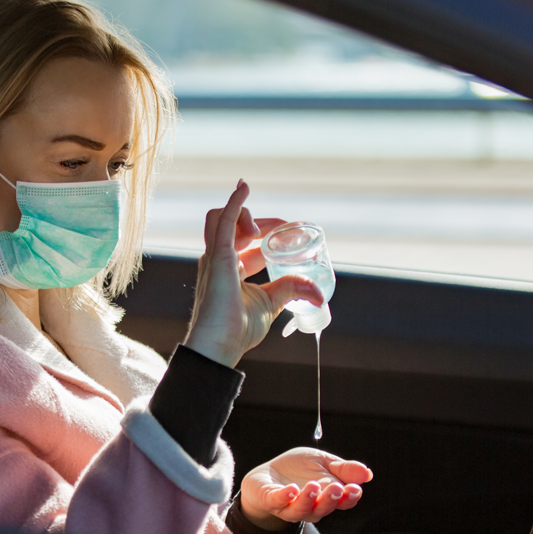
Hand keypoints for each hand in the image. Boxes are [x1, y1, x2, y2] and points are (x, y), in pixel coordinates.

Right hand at [183, 180, 323, 367]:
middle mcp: (218, 260)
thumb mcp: (271, 303)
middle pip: (234, 226)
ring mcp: (215, 257)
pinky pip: (222, 221)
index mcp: (229, 270)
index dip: (267, 235)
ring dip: (244, 215)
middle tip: (283, 228)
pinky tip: (243, 188)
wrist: (220, 345)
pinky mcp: (217, 257)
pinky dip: (234, 203)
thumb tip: (318, 294)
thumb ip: (290, 290)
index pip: (246, 243)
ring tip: (262, 231)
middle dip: (259, 223)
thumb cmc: (237, 330)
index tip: (288, 234)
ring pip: (221, 218)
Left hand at [239, 448, 372, 528]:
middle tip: (337, 488)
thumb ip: (343, 468)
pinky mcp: (271, 501)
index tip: (355, 488)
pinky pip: (279, 502)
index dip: (350, 497)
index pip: (343, 501)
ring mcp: (290, 506)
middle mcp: (311, 506)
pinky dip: (286, 496)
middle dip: (331, 499)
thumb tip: (367, 473)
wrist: (267, 475)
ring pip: (302, 510)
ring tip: (313, 486)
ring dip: (309, 499)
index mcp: (327, 496)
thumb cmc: (298, 469)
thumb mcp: (322, 462)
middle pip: (324, 508)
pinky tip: (292, 488)